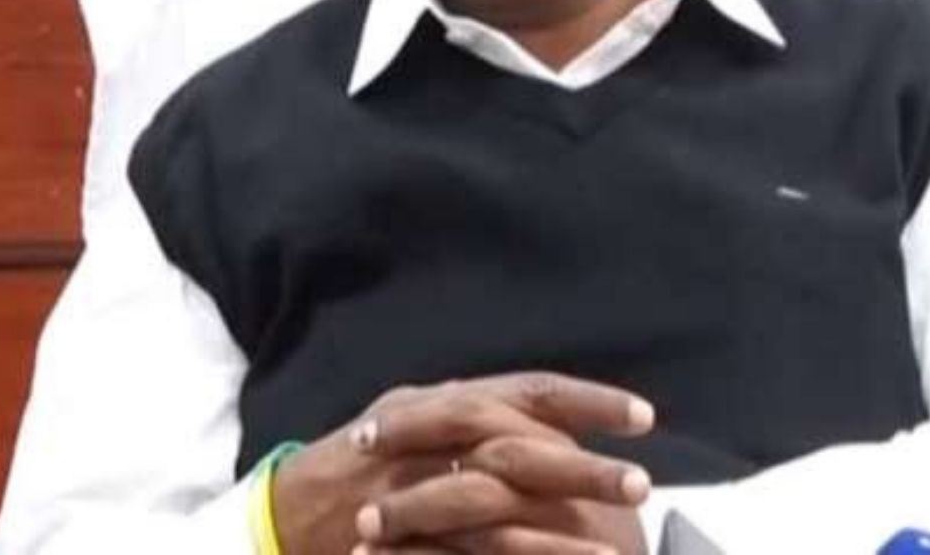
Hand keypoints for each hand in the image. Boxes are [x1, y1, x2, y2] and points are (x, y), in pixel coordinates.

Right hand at [271, 373, 654, 554]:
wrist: (285, 511)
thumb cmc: (365, 462)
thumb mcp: (418, 420)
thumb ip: (478, 416)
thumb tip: (550, 419)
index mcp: (445, 400)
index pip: (528, 390)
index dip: (587, 401)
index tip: (644, 417)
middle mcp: (432, 434)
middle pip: (519, 445)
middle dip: (583, 466)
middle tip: (641, 484)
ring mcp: (412, 488)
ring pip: (497, 505)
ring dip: (560, 531)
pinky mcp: (401, 540)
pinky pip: (464, 554)